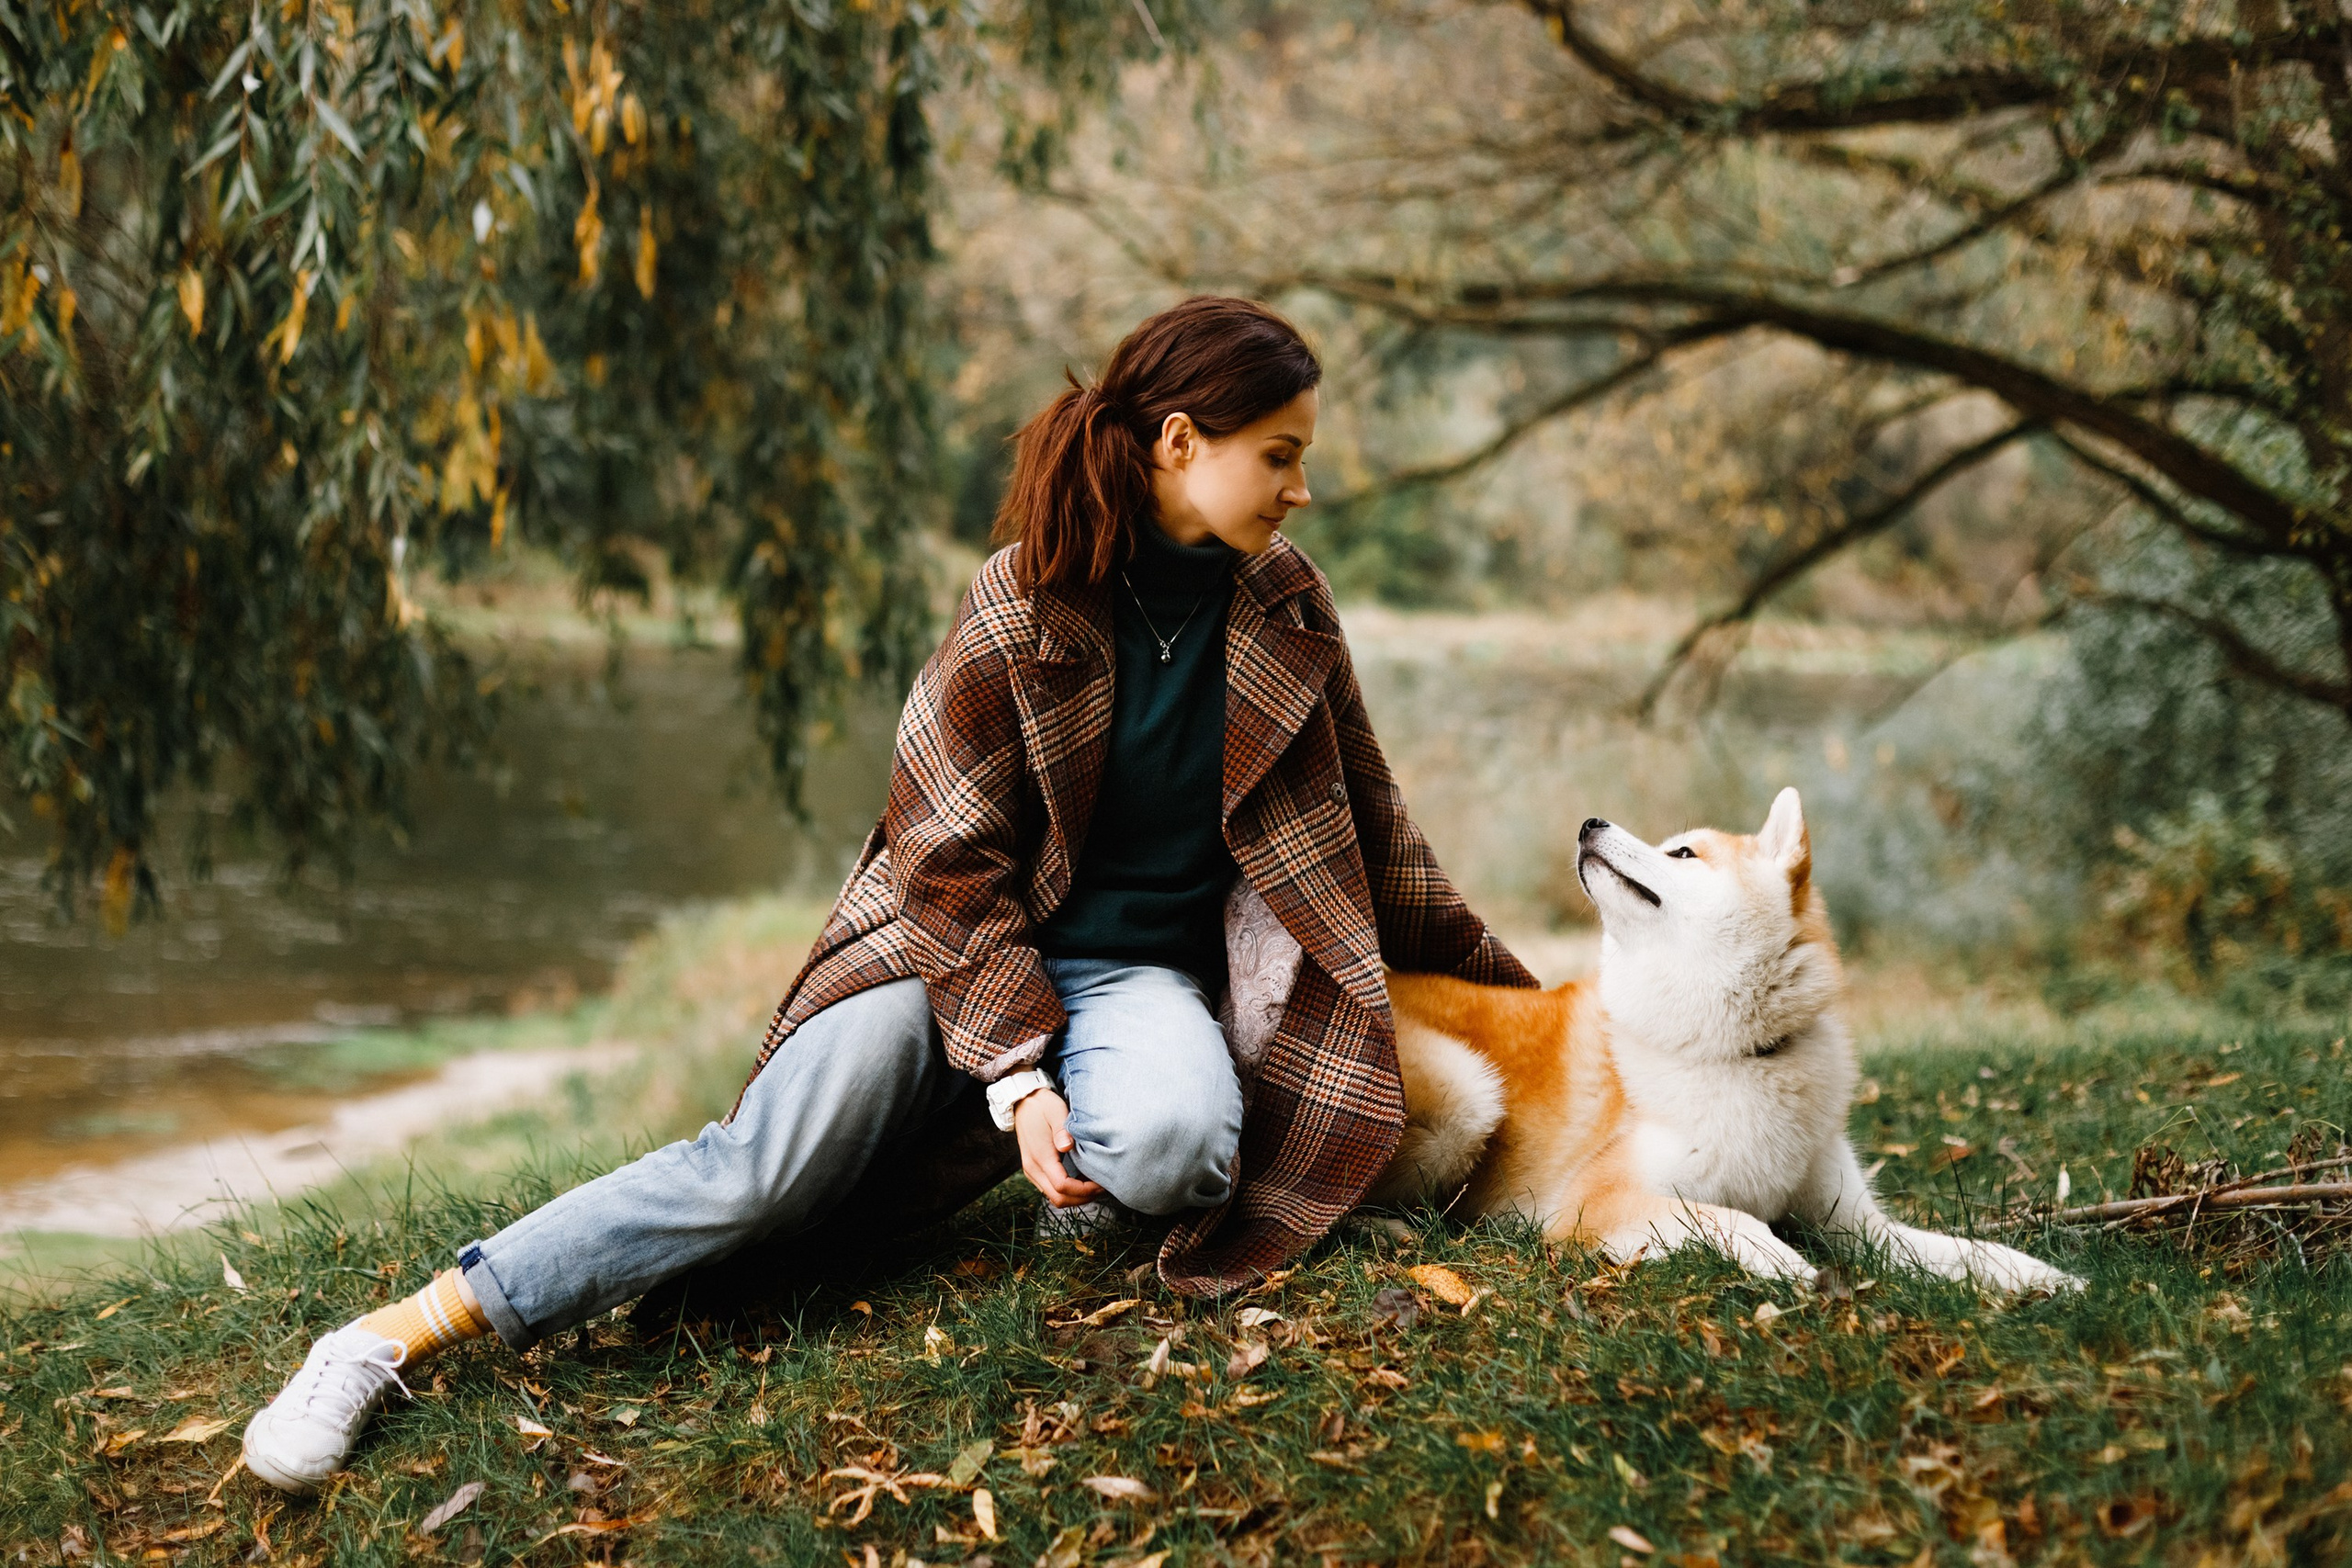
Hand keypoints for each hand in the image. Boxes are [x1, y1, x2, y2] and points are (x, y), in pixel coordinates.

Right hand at [1013, 1088, 1102, 1208]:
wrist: (1024, 1102)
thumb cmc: (1043, 1105)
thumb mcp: (1055, 1111)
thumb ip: (1062, 1130)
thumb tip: (1067, 1146)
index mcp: (1040, 1156)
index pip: (1062, 1186)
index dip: (1083, 1190)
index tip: (1100, 1183)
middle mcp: (1033, 1168)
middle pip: (1058, 1199)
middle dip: (1082, 1197)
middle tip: (1102, 1187)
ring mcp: (1031, 1171)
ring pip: (1054, 1197)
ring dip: (1075, 1197)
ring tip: (1094, 1185)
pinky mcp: (1034, 1170)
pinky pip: (1051, 1190)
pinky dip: (1068, 1191)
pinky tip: (1081, 1180)